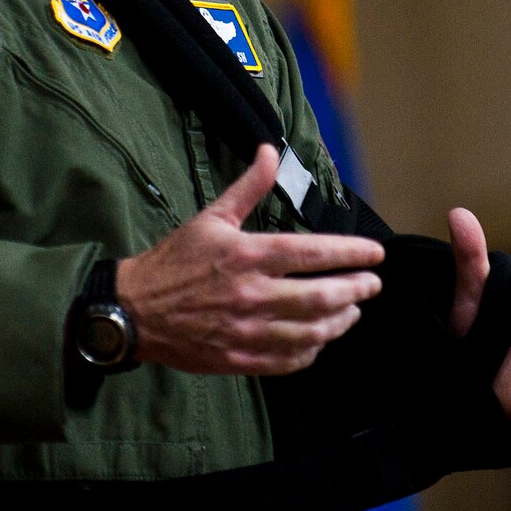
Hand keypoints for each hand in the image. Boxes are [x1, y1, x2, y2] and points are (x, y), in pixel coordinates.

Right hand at [116, 146, 385, 374]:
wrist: (134, 311)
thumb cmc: (174, 261)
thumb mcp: (211, 217)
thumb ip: (248, 187)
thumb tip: (270, 150)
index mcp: (248, 256)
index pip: (313, 253)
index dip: (351, 253)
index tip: (376, 253)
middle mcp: (252, 295)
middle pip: (322, 296)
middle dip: (357, 289)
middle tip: (372, 284)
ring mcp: (247, 331)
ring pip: (311, 332)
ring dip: (340, 321)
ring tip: (352, 310)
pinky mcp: (239, 359)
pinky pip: (289, 360)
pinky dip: (312, 349)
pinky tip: (319, 338)